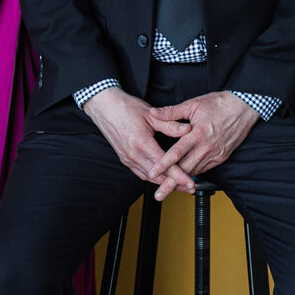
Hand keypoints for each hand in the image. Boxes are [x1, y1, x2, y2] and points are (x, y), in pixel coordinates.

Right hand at [82, 88, 196, 199]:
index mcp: (141, 142)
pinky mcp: (124, 159)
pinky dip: (153, 178)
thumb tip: (187, 130)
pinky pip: (140, 173)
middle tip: (190, 187)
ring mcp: (127, 158)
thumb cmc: (126, 108)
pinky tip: (162, 178)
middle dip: (174, 184)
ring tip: (179, 186)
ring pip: (148, 177)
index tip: (190, 182)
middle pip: (157, 176)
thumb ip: (170, 124)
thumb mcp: (151, 114)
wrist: (104, 107)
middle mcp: (133, 154)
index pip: (164, 164)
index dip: (178, 175)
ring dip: (164, 183)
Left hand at [144, 91, 258, 178]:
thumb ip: (171, 112)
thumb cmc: (218, 104)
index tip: (152, 173)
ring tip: (168, 189)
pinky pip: (204, 169)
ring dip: (181, 181)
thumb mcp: (193, 104)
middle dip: (171, 183)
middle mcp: (206, 148)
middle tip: (159, 195)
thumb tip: (153, 113)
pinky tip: (185, 177)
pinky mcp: (221, 158)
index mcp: (197, 134)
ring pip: (194, 172)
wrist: (244, 108)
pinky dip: (193, 174)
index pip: (177, 153)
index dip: (163, 164)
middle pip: (185, 170)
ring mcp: (215, 155)